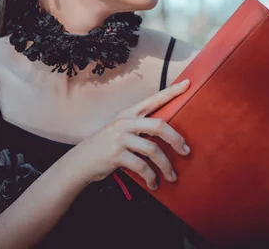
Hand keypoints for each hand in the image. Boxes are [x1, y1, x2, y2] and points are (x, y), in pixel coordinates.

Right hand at [72, 79, 191, 189]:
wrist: (81, 162)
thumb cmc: (107, 146)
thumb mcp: (120, 130)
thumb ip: (139, 127)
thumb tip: (167, 134)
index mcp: (129, 113)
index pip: (153, 99)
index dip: (171, 92)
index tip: (188, 84)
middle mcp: (125, 122)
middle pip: (159, 126)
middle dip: (176, 139)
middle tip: (186, 151)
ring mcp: (120, 138)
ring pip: (153, 150)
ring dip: (166, 166)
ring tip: (172, 176)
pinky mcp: (115, 155)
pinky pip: (142, 167)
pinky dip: (151, 177)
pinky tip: (154, 184)